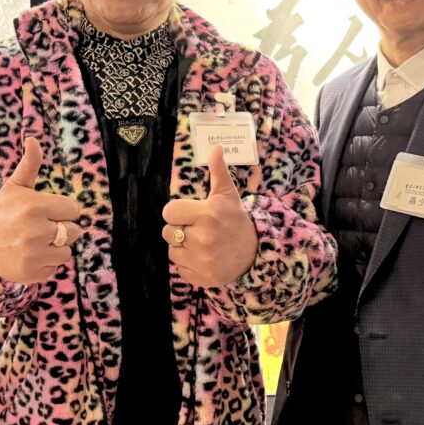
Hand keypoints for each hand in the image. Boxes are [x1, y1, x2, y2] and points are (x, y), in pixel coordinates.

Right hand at [0, 136, 81, 283]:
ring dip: (56, 247)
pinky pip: (56, 267)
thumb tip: (32, 138)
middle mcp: (36, 231)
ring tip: (35, 241)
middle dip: (61, 228)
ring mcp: (34, 254)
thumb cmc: (1, 212)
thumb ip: (29, 164)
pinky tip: (30, 255)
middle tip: (41, 227)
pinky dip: (46, 263)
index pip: (73, 210)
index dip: (62, 210)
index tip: (47, 212)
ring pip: (67, 251)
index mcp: (35, 207)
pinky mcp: (32, 273)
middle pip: (74, 231)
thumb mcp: (14, 187)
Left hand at [161, 145, 257, 287]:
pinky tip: (203, 257)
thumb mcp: (228, 195)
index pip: (169, 212)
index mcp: (207, 215)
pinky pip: (180, 268)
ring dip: (182, 247)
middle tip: (197, 228)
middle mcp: (203, 238)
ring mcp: (202, 260)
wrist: (255, 253)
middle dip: (179, 229)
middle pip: (168, 232)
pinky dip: (188, 264)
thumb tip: (216, 147)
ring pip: (172, 251)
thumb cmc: (236, 220)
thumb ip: (218, 171)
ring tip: (200, 243)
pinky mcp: (202, 277)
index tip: (189, 213)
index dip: (177, 212)